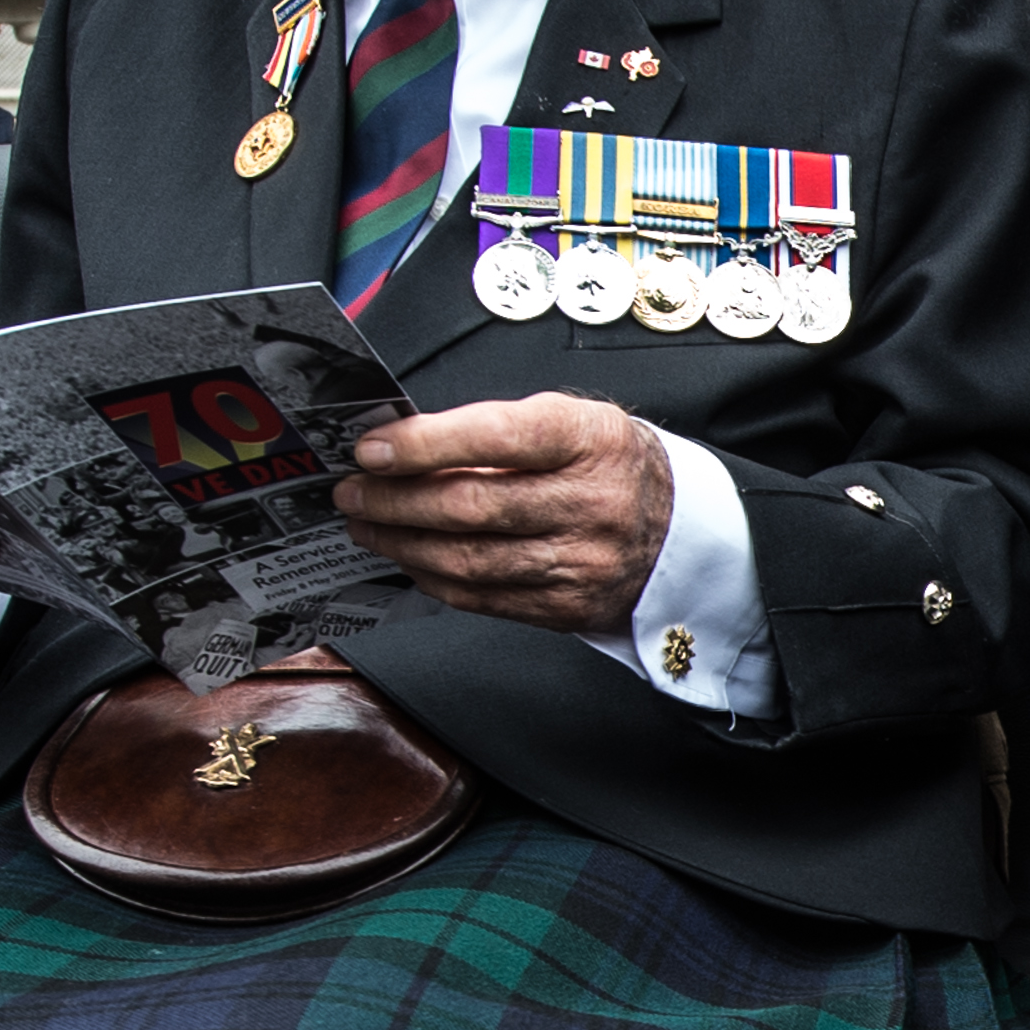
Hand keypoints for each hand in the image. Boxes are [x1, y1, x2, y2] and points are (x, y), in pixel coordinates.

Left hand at [334, 395, 672, 633]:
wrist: (677, 529)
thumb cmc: (607, 464)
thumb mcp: (570, 421)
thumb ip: (494, 430)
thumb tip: (402, 446)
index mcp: (591, 441)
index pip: (497, 437)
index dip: (425, 444)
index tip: (371, 449)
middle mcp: (591, 504)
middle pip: (471, 507)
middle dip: (395, 499)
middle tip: (352, 491)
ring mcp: (581, 562)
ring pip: (467, 560)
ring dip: (401, 542)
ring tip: (367, 523)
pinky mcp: (566, 607)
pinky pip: (480, 596)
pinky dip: (431, 576)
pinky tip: (409, 555)